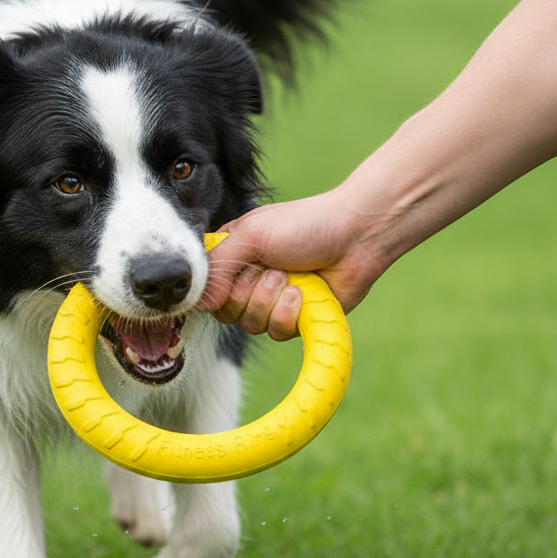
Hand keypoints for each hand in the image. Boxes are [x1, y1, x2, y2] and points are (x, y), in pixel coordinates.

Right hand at [198, 192, 382, 339]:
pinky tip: (303, 293)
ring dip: (270, 300)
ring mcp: (270, 301)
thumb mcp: (252, 234)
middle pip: (225, 310)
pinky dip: (289, 313)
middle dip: (248, 292)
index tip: (236, 271)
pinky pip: (276, 332)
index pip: (205, 286)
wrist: (356, 237)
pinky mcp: (294, 319)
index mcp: (232, 255)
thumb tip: (200, 304)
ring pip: (250, 324)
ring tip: (290, 277)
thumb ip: (219, 264)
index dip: (217, 286)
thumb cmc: (305, 225)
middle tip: (271, 268)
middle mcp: (247, 280)